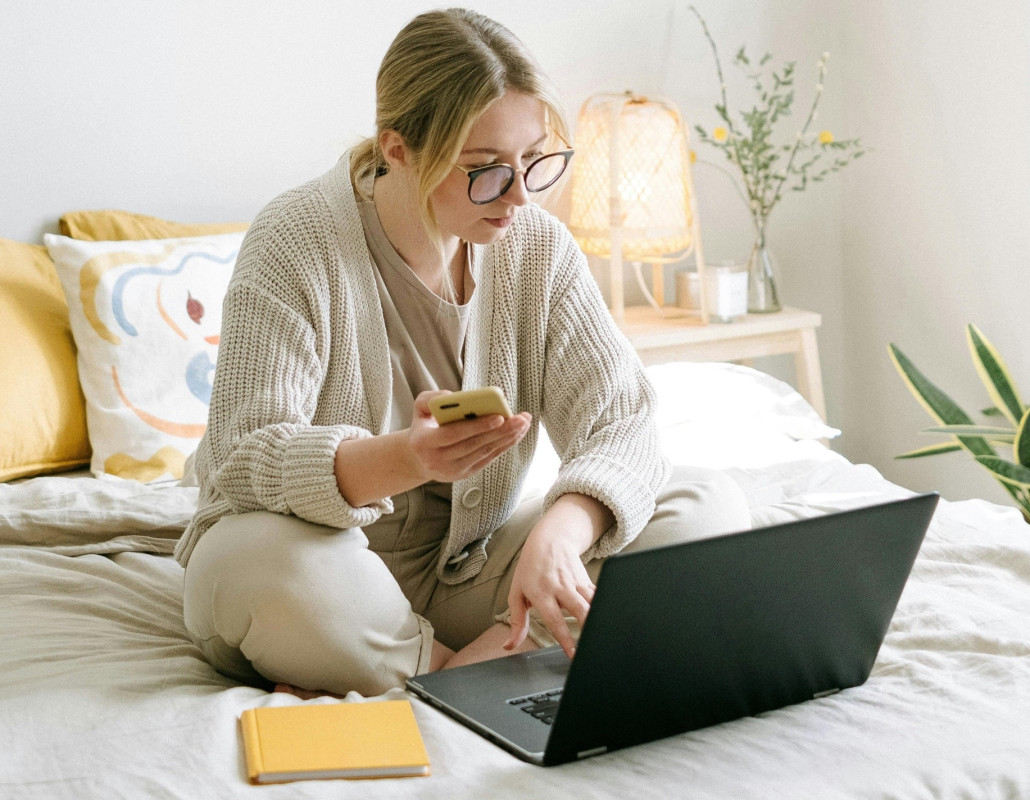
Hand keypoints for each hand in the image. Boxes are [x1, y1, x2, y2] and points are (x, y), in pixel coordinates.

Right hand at [408, 390, 530, 483]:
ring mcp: (452, 470)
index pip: (453, 434)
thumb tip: (454, 397)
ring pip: (484, 452)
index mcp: (424, 442)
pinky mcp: (465, 474)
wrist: (418, 457)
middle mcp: (438, 460)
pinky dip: (504, 445)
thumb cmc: (423, 427)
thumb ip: (430, 399)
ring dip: (507, 437)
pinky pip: (488, 458)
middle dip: (500, 431)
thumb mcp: (419, 409)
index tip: (498, 416)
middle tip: (520, 419)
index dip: (476, 426)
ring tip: (523, 422)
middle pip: (474, 444)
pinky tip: (516, 433)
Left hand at [503, 495, 612, 657]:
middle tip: (593, 648)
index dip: (565, 639)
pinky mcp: (586, 579)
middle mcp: (560, 587)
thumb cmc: (529, 569)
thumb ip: (516, 622)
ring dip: (598, 618)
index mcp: (541, 593)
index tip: (573, 655)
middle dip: (588, 628)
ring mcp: (575, 582)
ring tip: (603, 637)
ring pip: (592, 601)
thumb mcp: (517, 594)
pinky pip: (597, 595)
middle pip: (579, 608)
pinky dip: (603, 607)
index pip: (555, 620)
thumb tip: (508, 646)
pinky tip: (610, 620)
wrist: (548, 540)